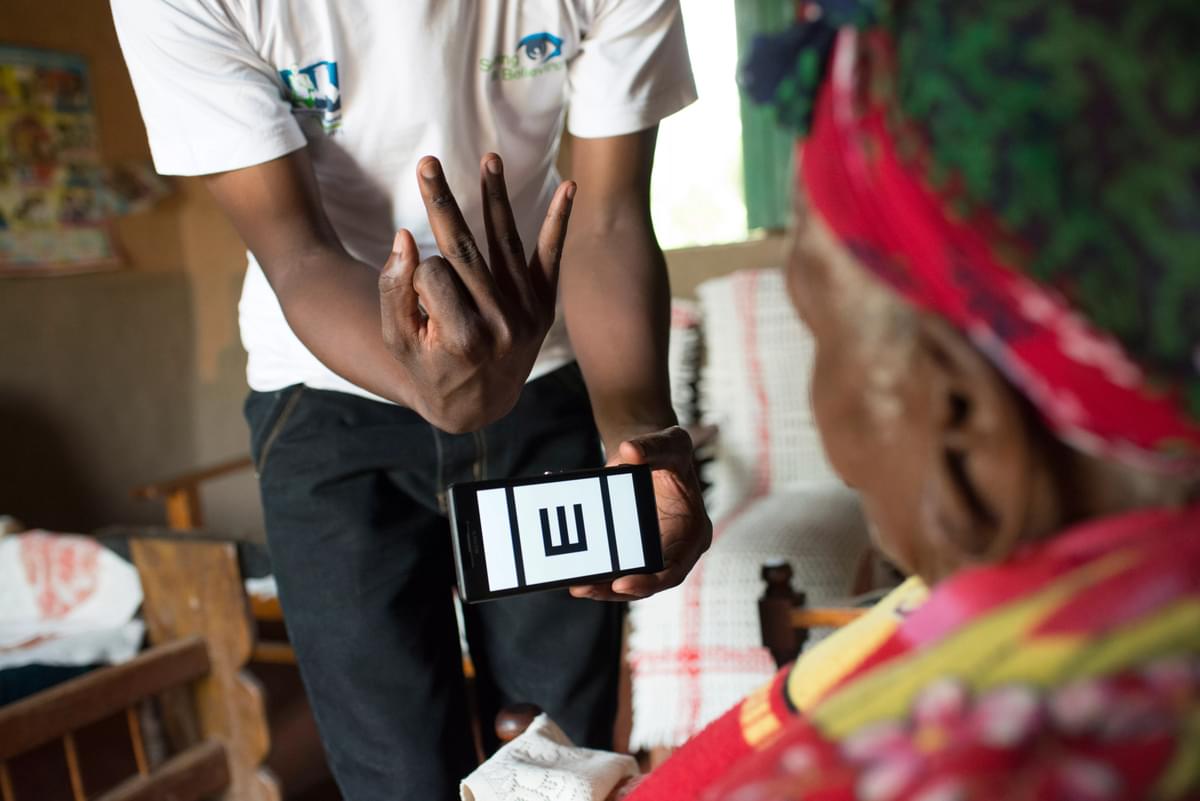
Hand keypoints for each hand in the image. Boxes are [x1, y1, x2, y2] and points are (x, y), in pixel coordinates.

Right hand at [379, 154, 574, 431]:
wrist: (476, 404)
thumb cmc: (427, 367)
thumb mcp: (398, 340)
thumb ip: (394, 291)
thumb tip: (406, 236)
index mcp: (463, 338)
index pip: (432, 273)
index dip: (418, 276)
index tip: (420, 299)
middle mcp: (501, 325)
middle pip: (466, 250)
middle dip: (442, 203)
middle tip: (427, 163)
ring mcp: (528, 315)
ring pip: (506, 244)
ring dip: (496, 198)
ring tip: (489, 159)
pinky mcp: (545, 307)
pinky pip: (550, 258)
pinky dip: (559, 223)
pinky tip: (569, 187)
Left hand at [570, 426, 711, 600]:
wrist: (650, 453)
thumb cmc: (669, 451)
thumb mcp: (669, 442)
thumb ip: (652, 446)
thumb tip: (629, 450)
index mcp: (694, 532)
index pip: (675, 569)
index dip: (650, 581)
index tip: (622, 583)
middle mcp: (676, 549)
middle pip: (648, 582)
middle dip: (617, 590)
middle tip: (585, 587)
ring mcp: (654, 552)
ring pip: (630, 581)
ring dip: (603, 588)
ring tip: (576, 586)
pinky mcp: (634, 549)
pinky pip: (617, 567)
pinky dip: (598, 574)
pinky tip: (576, 574)